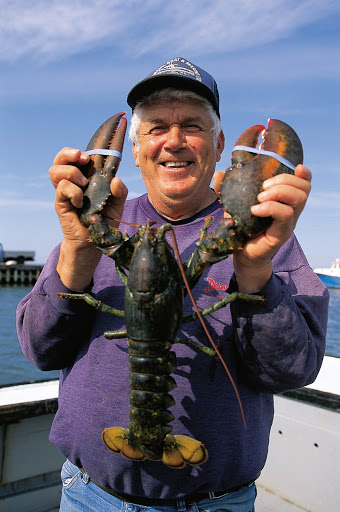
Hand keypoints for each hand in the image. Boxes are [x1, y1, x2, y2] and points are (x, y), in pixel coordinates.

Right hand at [49, 147, 127, 246]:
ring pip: (55, 170)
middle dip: (67, 154)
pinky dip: (73, 192)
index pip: (77, 158)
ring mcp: (65, 192)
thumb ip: (120, 192)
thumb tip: (116, 179)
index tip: (88, 155)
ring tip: (83, 184)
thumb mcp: (118, 205)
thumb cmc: (105, 220)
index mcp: (86, 178)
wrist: (95, 241)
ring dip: (71, 172)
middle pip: (60, 159)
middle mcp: (73, 182)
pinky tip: (80, 202)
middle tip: (82, 159)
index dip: (78, 152)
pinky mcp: (61, 203)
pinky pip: (61, 188)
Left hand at [214, 165, 311, 291]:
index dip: (304, 174)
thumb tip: (220, 173)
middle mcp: (291, 211)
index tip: (295, 168)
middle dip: (284, 180)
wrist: (241, 255)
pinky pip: (285, 215)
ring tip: (260, 198)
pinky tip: (255, 210)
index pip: (304, 184)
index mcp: (284, 201)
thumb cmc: (241, 229)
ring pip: (299, 199)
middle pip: (304, 188)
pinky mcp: (281, 234)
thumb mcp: (234, 205)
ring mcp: (288, 223)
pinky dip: (270, 207)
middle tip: (263, 188)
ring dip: (280, 192)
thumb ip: (227, 190)